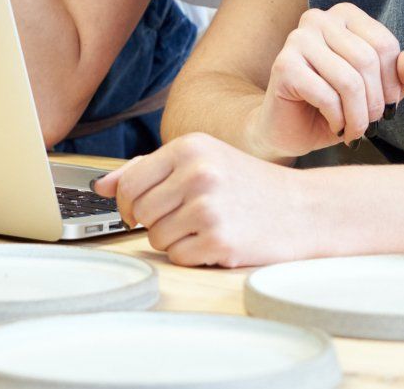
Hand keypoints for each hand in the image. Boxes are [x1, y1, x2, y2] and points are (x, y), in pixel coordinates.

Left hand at [93, 133, 319, 267]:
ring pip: (156, 237)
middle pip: (140, 212)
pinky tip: (216, 239)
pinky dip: (192, 255)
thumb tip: (100, 186)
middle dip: (155, 221)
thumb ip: (148, 170)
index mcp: (189, 147)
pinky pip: (178, 257)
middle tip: (186, 216)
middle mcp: (198, 173)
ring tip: (205, 225)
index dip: (127, 203)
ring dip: (174, 239)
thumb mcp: (202, 160)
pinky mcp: (220, 240)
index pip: (128, 183)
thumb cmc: (248, 184)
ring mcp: (209, 207)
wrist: (302, 209)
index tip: (138, 210)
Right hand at [243, 3, 403, 159]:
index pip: (384, 43)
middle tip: (371, 125)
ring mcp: (298, 38)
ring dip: (358, 117)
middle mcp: (319, 18)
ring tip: (355, 132)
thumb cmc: (335, 107)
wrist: (289, 129)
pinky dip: (338, 119)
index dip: (394, 82)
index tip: (389, 105)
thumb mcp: (376, 92)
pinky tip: (335, 127)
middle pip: (367, 60)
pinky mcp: (284, 64)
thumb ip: (401, 76)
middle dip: (375, 102)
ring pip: (349, 80)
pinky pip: (326, 95)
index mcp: (345, 15)